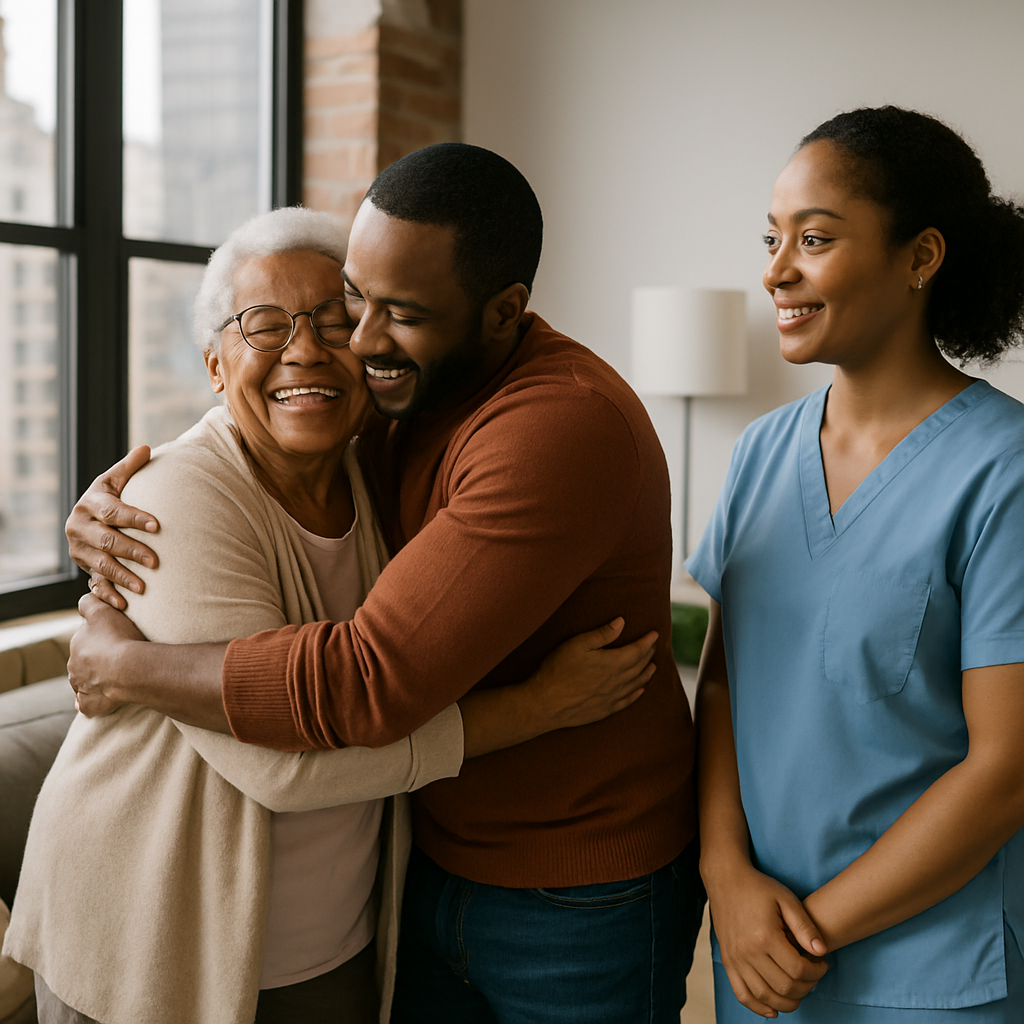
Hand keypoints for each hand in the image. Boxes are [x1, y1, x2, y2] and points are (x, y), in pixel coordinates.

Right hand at [66, 446, 158, 608]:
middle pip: (107, 541)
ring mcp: (78, 549)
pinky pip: (94, 584)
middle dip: (132, 551)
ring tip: (144, 587)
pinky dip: (109, 595)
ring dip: (123, 577)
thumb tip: (146, 448)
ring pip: (101, 564)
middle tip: (156, 562)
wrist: (90, 519)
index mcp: (90, 503)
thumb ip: (130, 467)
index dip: (135, 518)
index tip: (158, 526)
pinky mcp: (81, 566)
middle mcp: (79, 526)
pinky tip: (125, 604)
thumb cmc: (110, 497)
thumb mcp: (116, 481)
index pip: (113, 512)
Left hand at [69, 594, 148, 716]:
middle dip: (94, 659)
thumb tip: (84, 599)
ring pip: (83, 681)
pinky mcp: (91, 704)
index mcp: (77, 645)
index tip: (112, 636)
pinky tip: (96, 700)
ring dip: (93, 679)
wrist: (128, 669)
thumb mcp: (102, 611)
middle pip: (82, 661)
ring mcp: (82, 687)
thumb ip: (89, 602)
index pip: (84, 638)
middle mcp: (74, 666)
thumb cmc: (118, 638)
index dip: (97, 636)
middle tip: (117, 656)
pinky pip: (87, 704)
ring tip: (113, 676)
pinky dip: (89, 702)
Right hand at [523, 618, 655, 730]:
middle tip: (653, 646)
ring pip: (636, 684)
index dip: (647, 642)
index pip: (637, 650)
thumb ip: (602, 634)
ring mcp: (611, 698)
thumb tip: (622, 622)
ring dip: (646, 674)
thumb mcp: (578, 644)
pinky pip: (627, 701)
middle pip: (639, 666)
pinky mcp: (604, 710)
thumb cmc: (558, 669)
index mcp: (612, 663)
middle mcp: (617, 682)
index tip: (655, 634)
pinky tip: (640, 690)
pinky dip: (636, 694)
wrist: (545, 703)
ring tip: (653, 666)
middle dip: (648, 655)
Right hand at [706, 859, 827, 1017]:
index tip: (822, 964)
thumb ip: (804, 927)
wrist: (726, 880)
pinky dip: (758, 1007)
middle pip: (784, 987)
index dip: (817, 972)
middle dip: (807, 987)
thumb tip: (822, 952)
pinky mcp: (727, 961)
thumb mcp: (786, 899)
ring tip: (799, 990)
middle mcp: (748, 952)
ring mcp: (735, 959)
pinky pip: (742, 994)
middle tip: (813, 976)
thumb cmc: (758, 888)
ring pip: (765, 996)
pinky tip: (773, 1010)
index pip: (798, 969)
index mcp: (765, 936)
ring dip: (787, 1002)